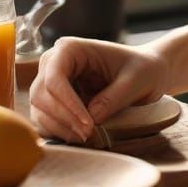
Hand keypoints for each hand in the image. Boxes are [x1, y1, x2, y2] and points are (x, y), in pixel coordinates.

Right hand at [29, 36, 168, 142]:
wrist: (148, 73)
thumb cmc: (143, 68)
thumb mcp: (135, 80)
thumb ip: (113, 97)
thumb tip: (90, 118)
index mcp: (71, 48)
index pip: (55, 78)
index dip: (67, 103)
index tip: (88, 124)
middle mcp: (54, 63)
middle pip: (41, 96)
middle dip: (63, 118)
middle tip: (88, 135)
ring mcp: (51, 83)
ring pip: (39, 111)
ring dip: (60, 128)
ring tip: (87, 137)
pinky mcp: (54, 101)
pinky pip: (45, 120)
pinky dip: (59, 131)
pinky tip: (80, 136)